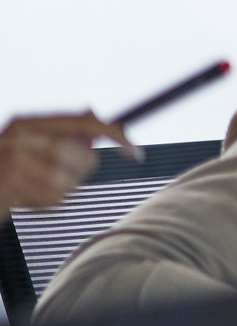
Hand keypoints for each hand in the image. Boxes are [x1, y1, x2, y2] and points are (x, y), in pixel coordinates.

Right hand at [0, 114, 134, 209]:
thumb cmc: (2, 176)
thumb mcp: (28, 150)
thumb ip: (63, 137)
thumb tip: (101, 128)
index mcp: (28, 122)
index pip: (86, 121)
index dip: (116, 135)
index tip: (135, 152)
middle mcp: (20, 134)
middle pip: (82, 155)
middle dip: (80, 172)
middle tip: (58, 177)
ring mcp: (12, 158)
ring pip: (70, 180)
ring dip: (61, 190)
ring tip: (36, 190)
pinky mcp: (9, 182)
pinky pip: (54, 199)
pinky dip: (48, 204)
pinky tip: (28, 201)